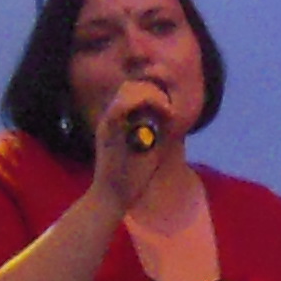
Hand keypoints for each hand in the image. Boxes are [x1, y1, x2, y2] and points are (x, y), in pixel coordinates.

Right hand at [88, 79, 170, 214]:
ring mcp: (109, 122)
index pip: (134, 91)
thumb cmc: (132, 176)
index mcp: (120, 120)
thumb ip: (158, 130)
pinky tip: (162, 114)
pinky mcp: (108, 131)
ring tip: (166, 111)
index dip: (154, 93)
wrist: (113, 195)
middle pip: (131, 85)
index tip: (169, 110)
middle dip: (155, 91)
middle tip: (168, 110)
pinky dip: (145, 103)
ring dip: (152, 95)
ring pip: (128, 89)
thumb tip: (172, 116)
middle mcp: (112, 117)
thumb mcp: (151, 147)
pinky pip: (121, 106)